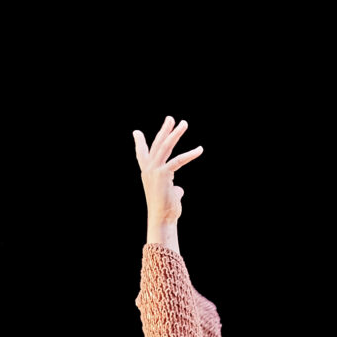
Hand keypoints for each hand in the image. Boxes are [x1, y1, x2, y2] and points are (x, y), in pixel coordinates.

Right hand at [132, 115, 203, 231]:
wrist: (162, 218)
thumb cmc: (167, 209)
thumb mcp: (170, 196)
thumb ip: (173, 188)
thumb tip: (179, 190)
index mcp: (148, 173)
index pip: (142, 154)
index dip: (140, 143)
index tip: (137, 132)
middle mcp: (148, 169)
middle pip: (156, 145)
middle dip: (164, 130)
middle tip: (171, 118)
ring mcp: (154, 170)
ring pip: (165, 147)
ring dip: (175, 134)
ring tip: (183, 123)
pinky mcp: (163, 174)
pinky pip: (178, 160)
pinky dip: (190, 154)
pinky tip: (199, 149)